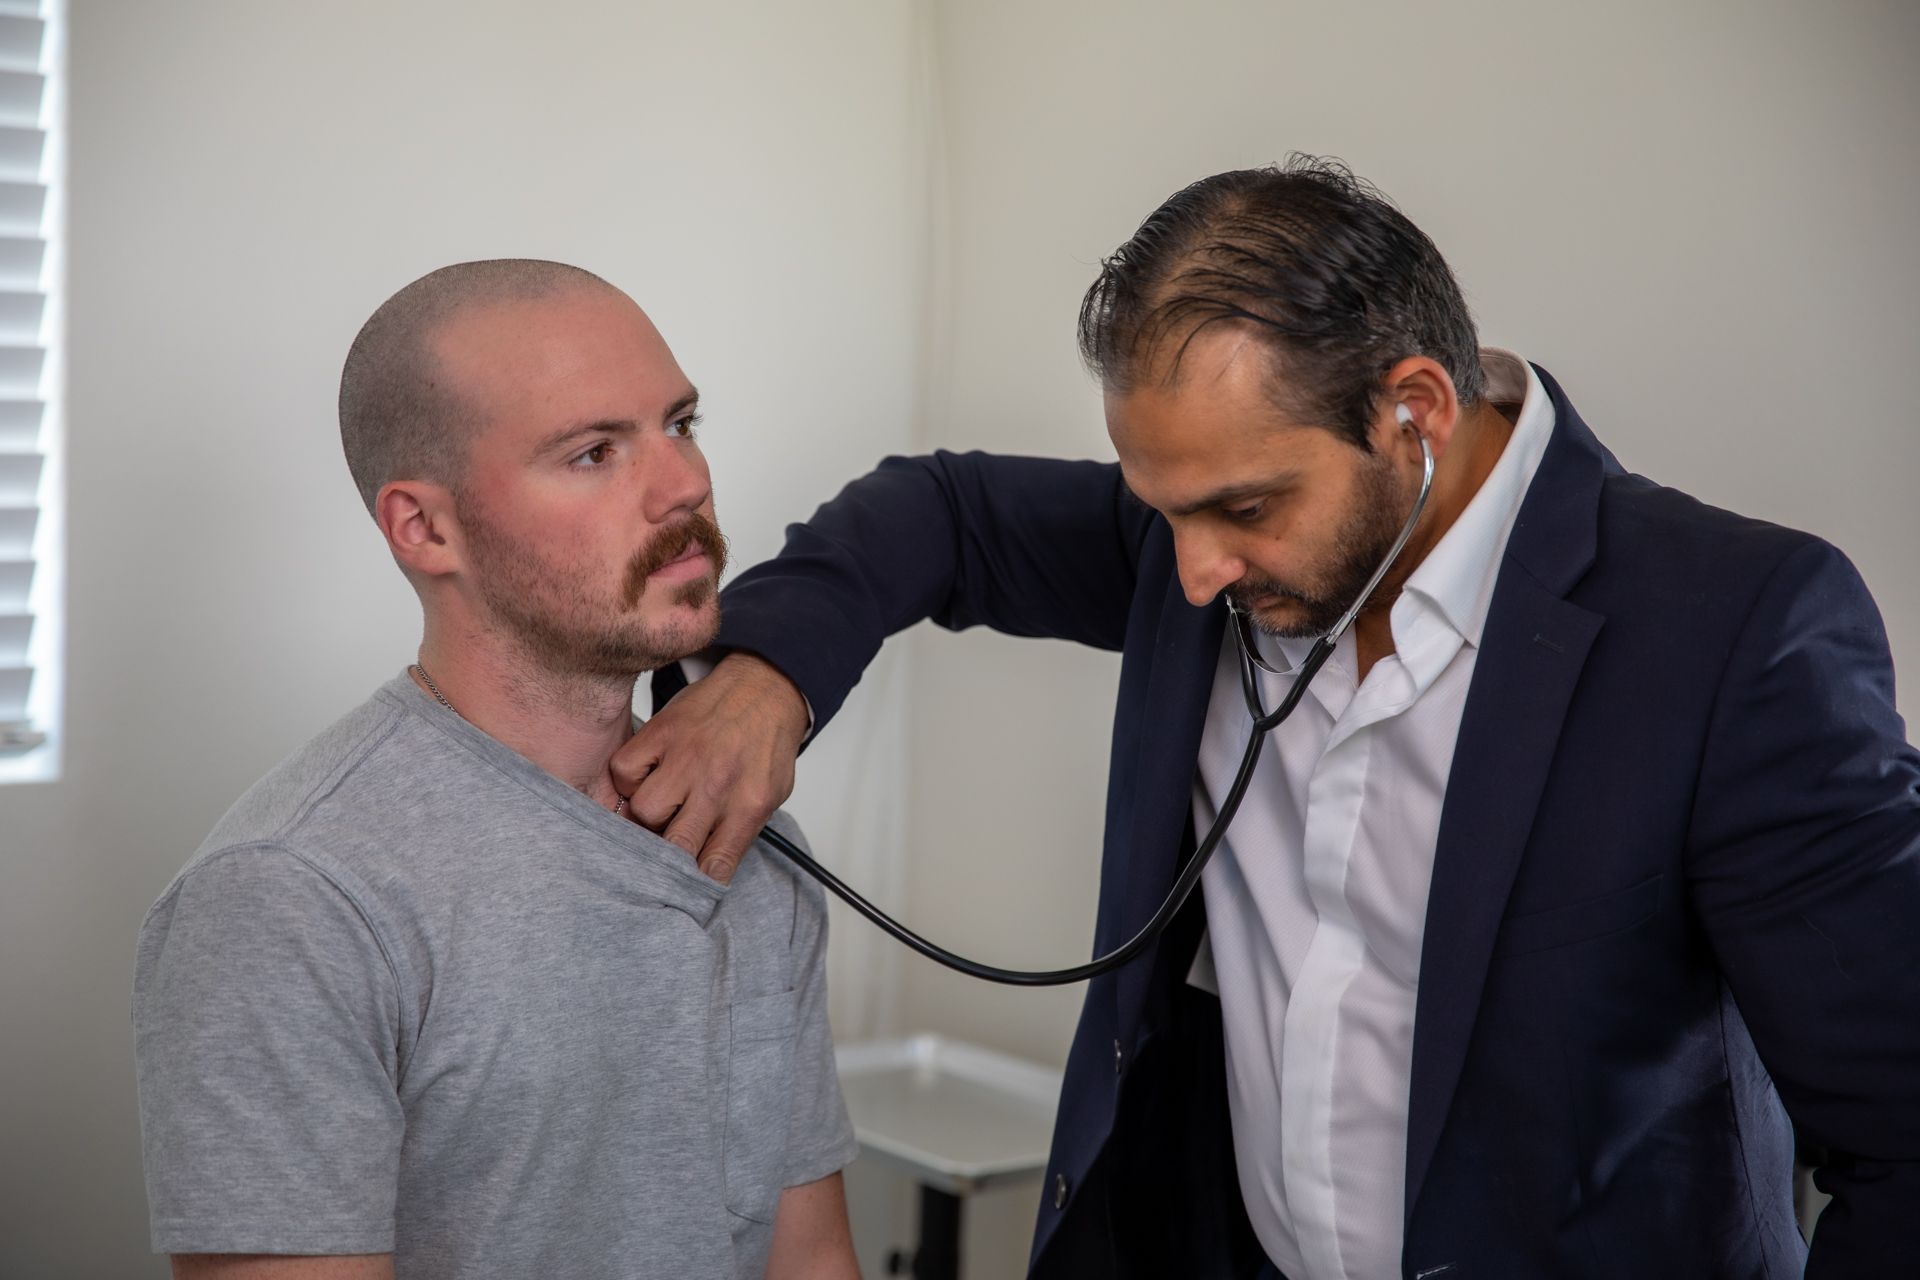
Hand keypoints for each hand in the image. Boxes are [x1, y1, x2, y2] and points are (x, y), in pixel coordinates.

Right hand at [614, 652, 810, 882]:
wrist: (763, 687)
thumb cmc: (765, 743)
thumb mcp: (771, 793)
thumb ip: (741, 831)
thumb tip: (706, 868)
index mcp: (749, 803)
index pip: (716, 864)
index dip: (697, 883)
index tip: (687, 887)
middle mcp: (717, 783)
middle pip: (676, 845)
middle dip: (668, 857)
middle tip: (667, 848)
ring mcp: (687, 756)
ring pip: (645, 812)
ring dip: (648, 817)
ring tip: (662, 806)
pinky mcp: (661, 732)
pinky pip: (625, 772)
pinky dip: (630, 781)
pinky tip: (648, 777)